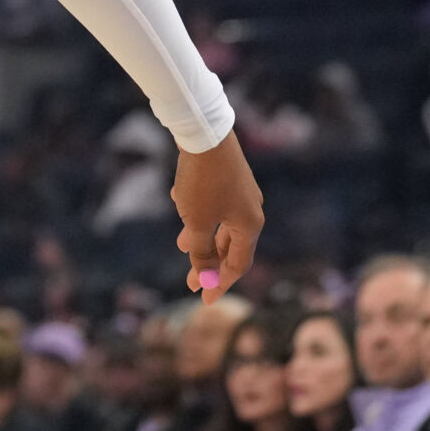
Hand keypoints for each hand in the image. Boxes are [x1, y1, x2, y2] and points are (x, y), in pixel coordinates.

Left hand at [172, 131, 263, 302]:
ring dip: (201, 235)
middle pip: (230, 246)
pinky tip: (179, 199)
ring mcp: (240, 191)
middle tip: (189, 281)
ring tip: (181, 244)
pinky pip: (213, 201)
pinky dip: (198, 209)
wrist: (204, 130)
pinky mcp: (227, 175)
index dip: (220, 284)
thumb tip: (203, 277)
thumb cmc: (202, 181)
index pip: (237, 265)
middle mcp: (250, 209)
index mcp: (249, 226)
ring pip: (219, 222)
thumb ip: (201, 251)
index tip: (204, 301)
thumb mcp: (197, 221)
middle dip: (208, 262)